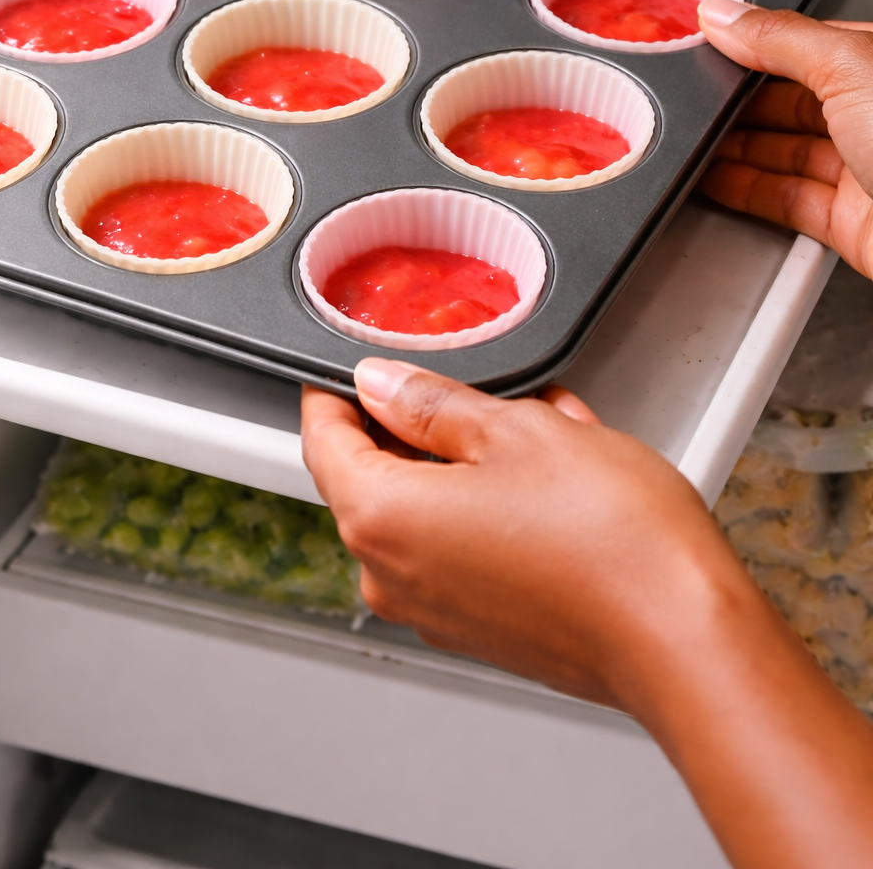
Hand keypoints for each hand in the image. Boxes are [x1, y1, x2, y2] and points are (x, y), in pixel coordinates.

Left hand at [302, 362, 872, 868]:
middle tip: (482, 391)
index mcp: (381, 519)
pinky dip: (495, 506)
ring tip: (546, 432)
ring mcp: (436, 610)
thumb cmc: (613, 542)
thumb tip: (381, 383)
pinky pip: (463, 545)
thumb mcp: (517, 429)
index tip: (355, 366)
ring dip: (473, 462)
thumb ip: (431, 402)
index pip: (321, 440)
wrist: (685, 640)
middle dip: (425, 425)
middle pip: (375, 476)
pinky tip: (557, 481)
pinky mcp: (480, 627)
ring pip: (430, 508)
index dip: (335, 393)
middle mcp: (393, 577)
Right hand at [697, 0, 872, 276]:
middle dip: (740, 98)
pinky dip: (746, 190)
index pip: (808, 43)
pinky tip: (714, 179)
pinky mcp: (853, 222)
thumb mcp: (852, 67)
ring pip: (787, 150)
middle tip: (687, 94)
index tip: (705, 42)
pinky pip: (787, 200)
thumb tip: (725, 15)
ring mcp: (868, 169)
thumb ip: (780, 39)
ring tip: (689, 137)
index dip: (756, 42)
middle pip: (793, 99)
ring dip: (736, 146)